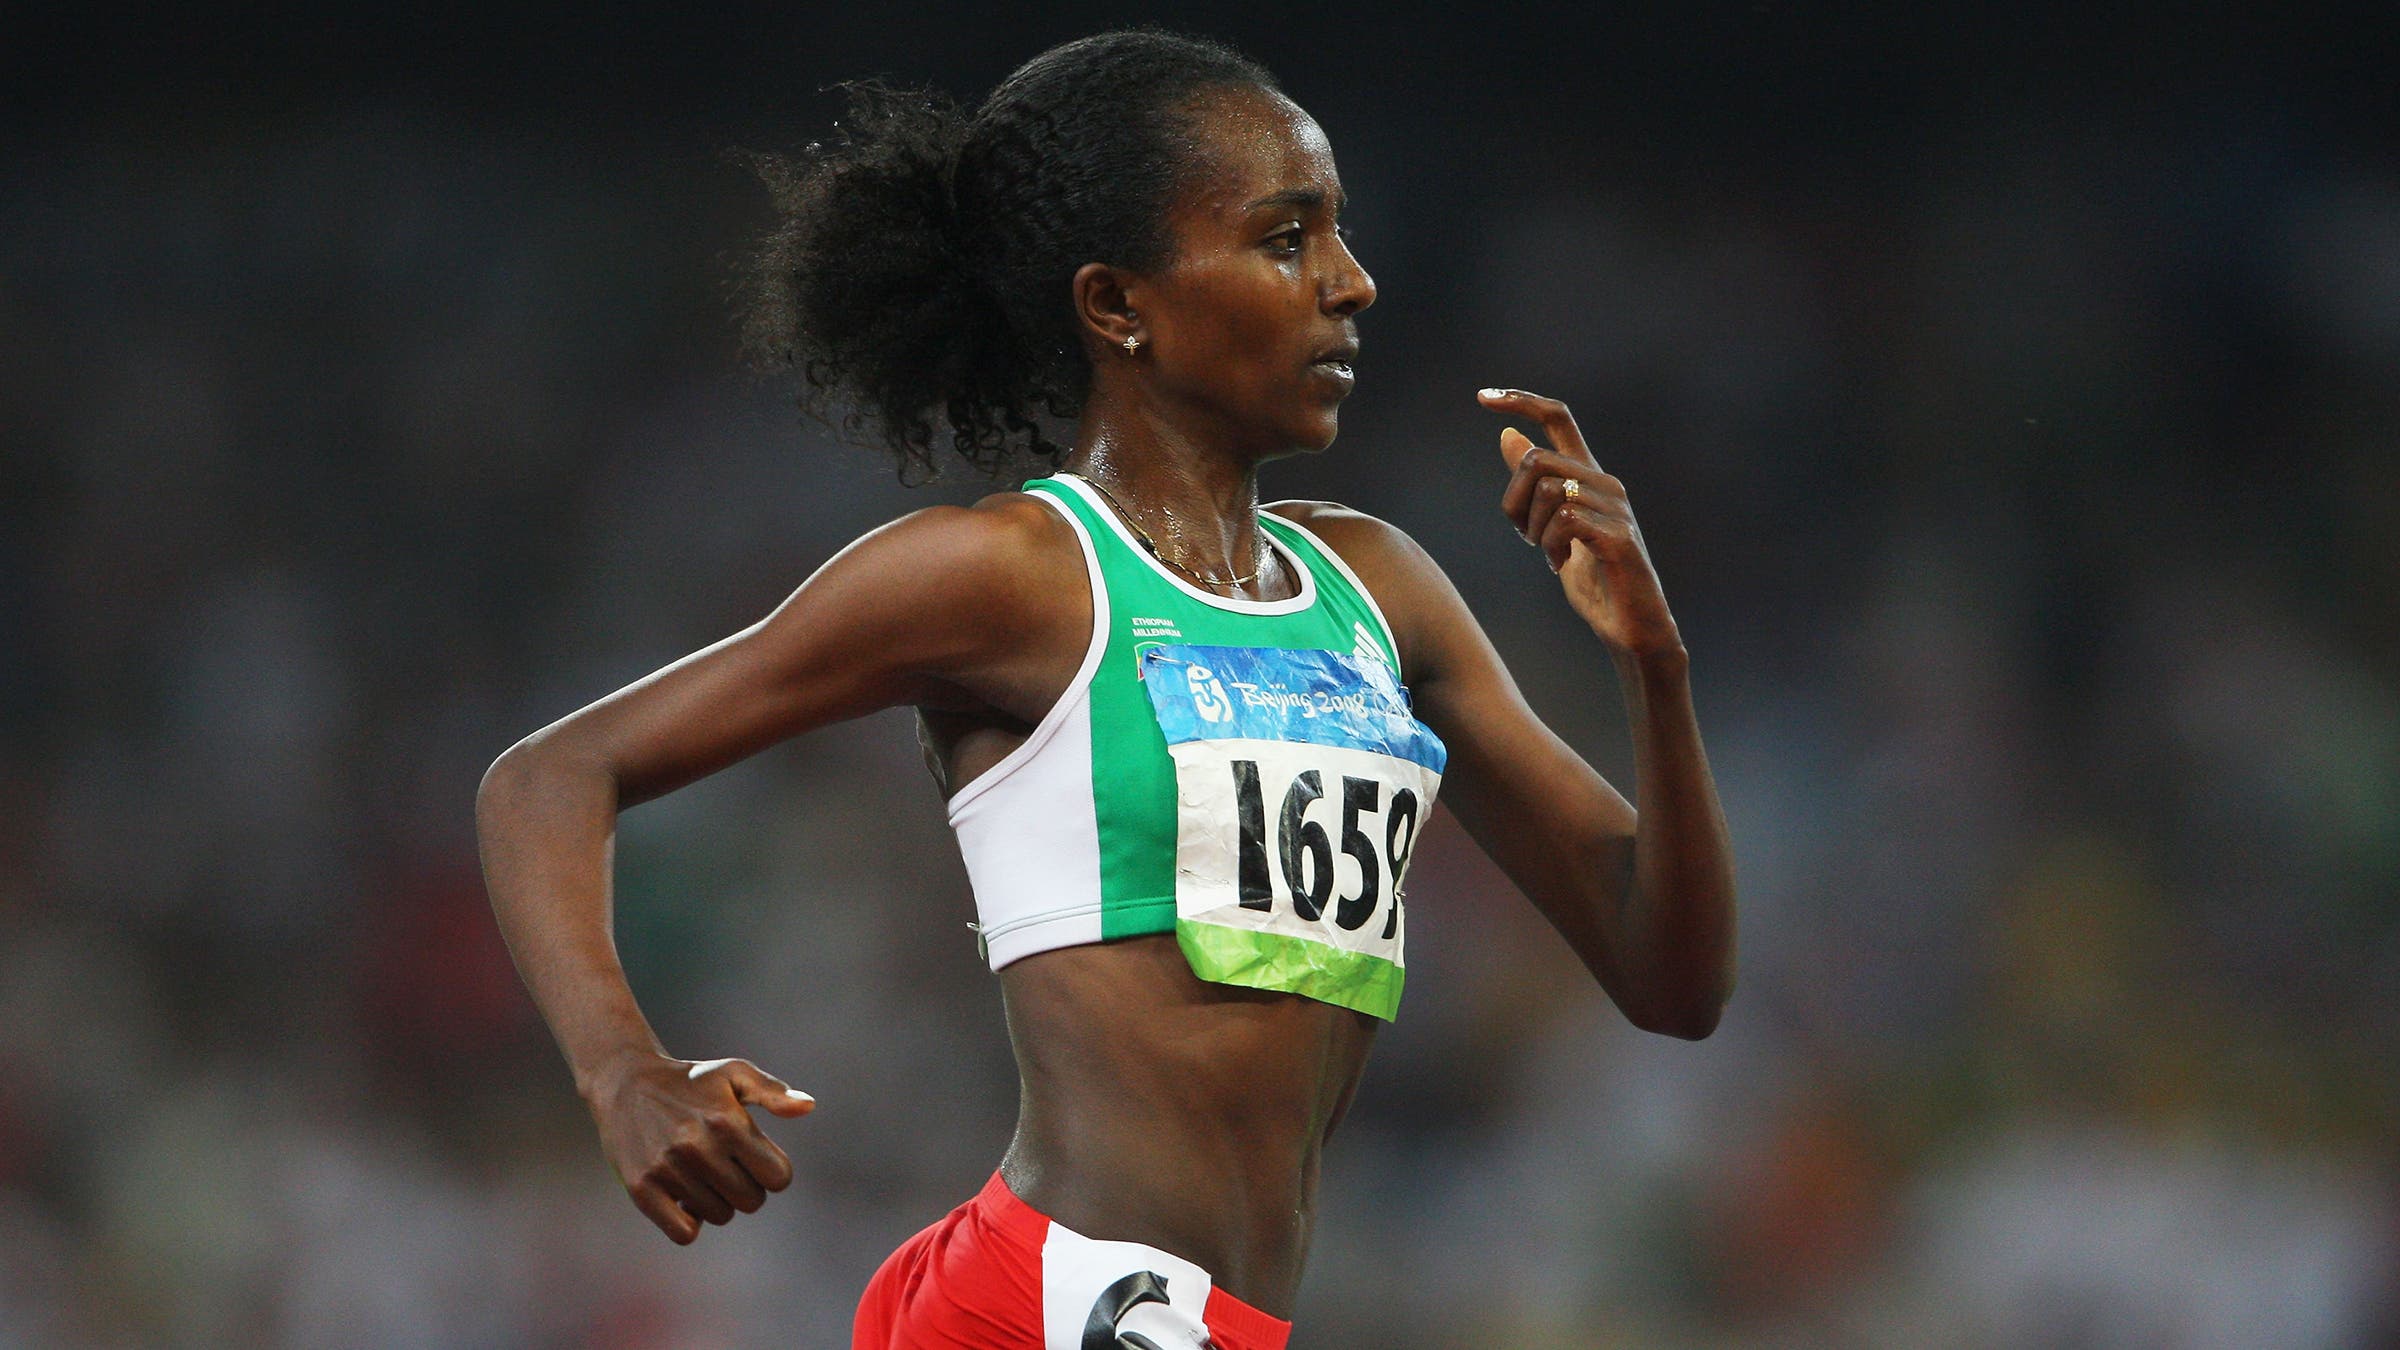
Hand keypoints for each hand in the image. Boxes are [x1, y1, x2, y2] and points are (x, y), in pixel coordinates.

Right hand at [581, 1052, 815, 1243]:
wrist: (625, 1082)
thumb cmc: (690, 1081)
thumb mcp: (733, 1073)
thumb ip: (772, 1092)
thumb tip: (808, 1106)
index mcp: (727, 1121)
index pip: (778, 1178)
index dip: (773, 1172)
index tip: (757, 1159)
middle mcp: (697, 1146)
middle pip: (751, 1201)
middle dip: (748, 1187)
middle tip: (728, 1166)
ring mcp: (668, 1169)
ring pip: (719, 1216)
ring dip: (717, 1201)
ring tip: (702, 1174)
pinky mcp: (641, 1188)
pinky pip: (683, 1233)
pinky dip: (690, 1224)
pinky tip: (684, 1201)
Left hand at [1481, 388, 1683, 658]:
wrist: (1632, 626)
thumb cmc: (1594, 579)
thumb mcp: (1552, 526)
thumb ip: (1534, 484)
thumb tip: (1508, 435)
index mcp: (1588, 475)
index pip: (1557, 417)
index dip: (1520, 401)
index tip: (1482, 397)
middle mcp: (1605, 482)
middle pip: (1535, 459)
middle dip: (1513, 501)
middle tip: (1525, 537)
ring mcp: (1616, 507)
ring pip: (1547, 490)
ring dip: (1534, 530)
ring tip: (1551, 555)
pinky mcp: (1619, 535)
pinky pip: (1564, 521)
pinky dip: (1551, 547)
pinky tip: (1561, 567)